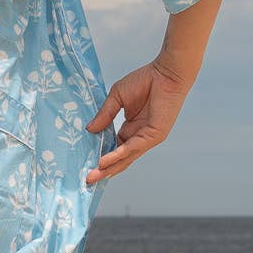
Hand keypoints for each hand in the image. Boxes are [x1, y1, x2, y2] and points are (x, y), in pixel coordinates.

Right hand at [84, 60, 192, 183]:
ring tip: (93, 176)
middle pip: (120, 158)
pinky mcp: (154, 135)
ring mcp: (147, 138)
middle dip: (104, 169)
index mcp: (132, 128)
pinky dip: (118, 155)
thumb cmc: (145, 80)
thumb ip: (105, 114)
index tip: (86, 163)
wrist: (166, 73)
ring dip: (109, 167)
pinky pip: (133, 148)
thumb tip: (89, 129)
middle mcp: (139, 136)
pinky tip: (105, 161)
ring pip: (126, 157)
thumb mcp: (117, 97)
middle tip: (88, 180)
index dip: (102, 155)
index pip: (115, 147)